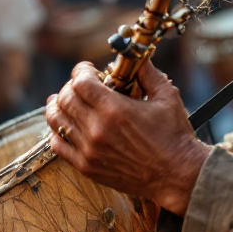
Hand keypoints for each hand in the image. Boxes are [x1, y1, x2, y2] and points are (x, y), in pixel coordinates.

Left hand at [45, 61, 209, 216]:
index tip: (88, 69)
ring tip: (64, 100)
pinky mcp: (87, 167)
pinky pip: (58, 146)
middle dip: (70, 86)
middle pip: (65, 98)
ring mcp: (89, 150)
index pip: (80, 82)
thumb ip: (148, 72)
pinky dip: (57, 131)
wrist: (177, 175)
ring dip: (57, 106)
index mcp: (114, 109)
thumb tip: (136, 56)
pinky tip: (66, 124)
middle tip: (81, 85)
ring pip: (56, 120)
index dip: (81, 71)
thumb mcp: (166, 96)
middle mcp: (97, 129)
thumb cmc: (174, 136)